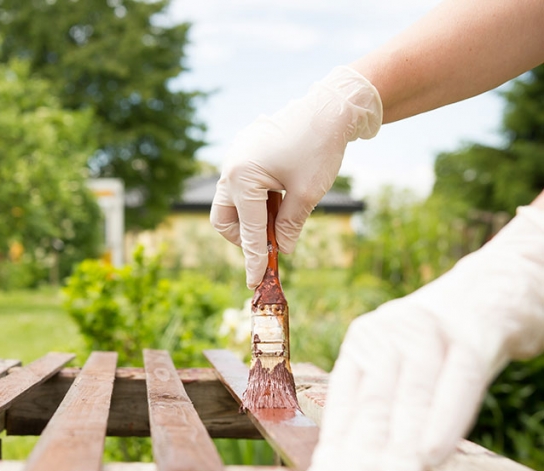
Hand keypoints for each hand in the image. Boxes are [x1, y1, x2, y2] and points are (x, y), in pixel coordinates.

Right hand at [210, 66, 381, 288]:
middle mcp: (230, 169)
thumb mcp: (307, 194)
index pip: (248, 230)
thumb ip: (289, 226)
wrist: (327, 108)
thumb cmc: (319, 148)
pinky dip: (256, 199)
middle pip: (224, 218)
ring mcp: (234, 159)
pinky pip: (240, 185)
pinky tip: (280, 194)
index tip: (255, 282)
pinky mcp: (243, 154)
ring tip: (282, 213)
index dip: (254, 259)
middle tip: (268, 242)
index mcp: (242, 178)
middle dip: (243, 236)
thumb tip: (280, 250)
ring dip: (251, 217)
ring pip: (231, 202)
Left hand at [305, 205, 543, 470]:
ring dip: (401, 449)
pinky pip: (458, 381)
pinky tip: (430, 454)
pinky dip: (443, 419)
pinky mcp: (473, 334)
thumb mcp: (404, 368)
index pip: (345, 403)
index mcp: (363, 344)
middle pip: (374, 405)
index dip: (336, 446)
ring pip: (412, 399)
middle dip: (364, 456)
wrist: (495, 289)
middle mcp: (387, 334)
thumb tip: (360, 463)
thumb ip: (385, 408)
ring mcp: (428, 330)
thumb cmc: (444, 344)